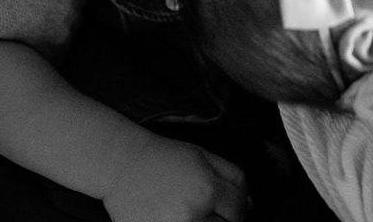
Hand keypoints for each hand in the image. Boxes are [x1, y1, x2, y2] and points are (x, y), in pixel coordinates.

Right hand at [102, 133, 249, 221]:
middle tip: (203, 203)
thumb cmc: (163, 158)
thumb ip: (234, 179)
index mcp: (207, 191)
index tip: (227, 201)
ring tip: (187, 209)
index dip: (237, 206)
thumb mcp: (205, 157)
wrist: (122, 166)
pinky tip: (174, 214)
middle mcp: (191, 215)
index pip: (238, 212)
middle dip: (220, 217)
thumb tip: (251, 205)